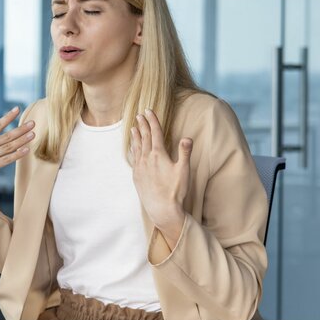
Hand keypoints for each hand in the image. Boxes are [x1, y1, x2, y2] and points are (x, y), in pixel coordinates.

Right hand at [0, 107, 35, 210]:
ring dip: (22, 140)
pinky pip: (7, 160)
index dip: (7, 117)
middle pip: (6, 136)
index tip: (17, 109)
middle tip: (32, 123)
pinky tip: (26, 150)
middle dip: (20, 129)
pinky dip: (17, 155)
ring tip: (33, 134)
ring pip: (8, 147)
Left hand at [130, 108, 192, 247]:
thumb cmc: (175, 190)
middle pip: (144, 137)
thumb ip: (184, 152)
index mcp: (158, 155)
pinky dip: (133, 149)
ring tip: (133, 127)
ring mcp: (140, 167)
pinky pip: (133, 158)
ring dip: (136, 136)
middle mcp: (146, 158)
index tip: (148, 111)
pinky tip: (132, 147)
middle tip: (140, 115)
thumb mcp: (184, 171)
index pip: (155, 133)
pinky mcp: (136, 175)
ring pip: (136, 147)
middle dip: (143, 125)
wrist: (161, 208)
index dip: (152, 121)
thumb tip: (187, 137)